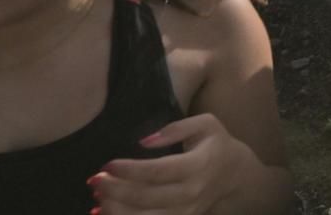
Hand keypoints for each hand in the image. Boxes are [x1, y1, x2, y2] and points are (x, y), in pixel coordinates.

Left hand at [93, 112, 254, 213]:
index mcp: (198, 166)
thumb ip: (176, 128)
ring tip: (98, 197)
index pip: (158, 171)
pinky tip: (104, 213)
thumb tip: (144, 141)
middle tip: (95, 180)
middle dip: (115, 190)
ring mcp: (185, 212)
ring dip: (116, 210)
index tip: (108, 164)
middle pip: (146, 198)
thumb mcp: (206, 124)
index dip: (130, 170)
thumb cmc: (216, 144)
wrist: (235, 175)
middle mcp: (191, 193)